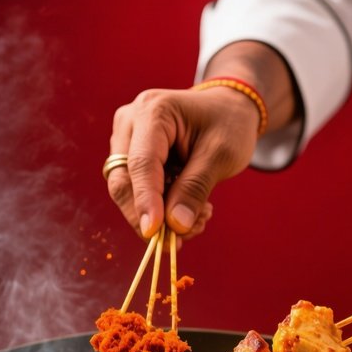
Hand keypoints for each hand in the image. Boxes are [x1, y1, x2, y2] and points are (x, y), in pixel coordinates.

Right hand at [105, 40, 297, 240]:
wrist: (226, 110)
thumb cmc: (228, 124)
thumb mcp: (221, 154)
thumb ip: (196, 188)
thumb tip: (174, 226)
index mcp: (152, 111)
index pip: (141, 163)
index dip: (146, 201)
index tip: (153, 233)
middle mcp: (130, 123)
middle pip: (123, 181)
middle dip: (148, 217)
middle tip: (177, 242)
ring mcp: (127, 141)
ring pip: (128, 192)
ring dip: (159, 217)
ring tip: (198, 221)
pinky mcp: (131, 158)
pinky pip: (137, 193)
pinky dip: (161, 211)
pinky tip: (191, 213)